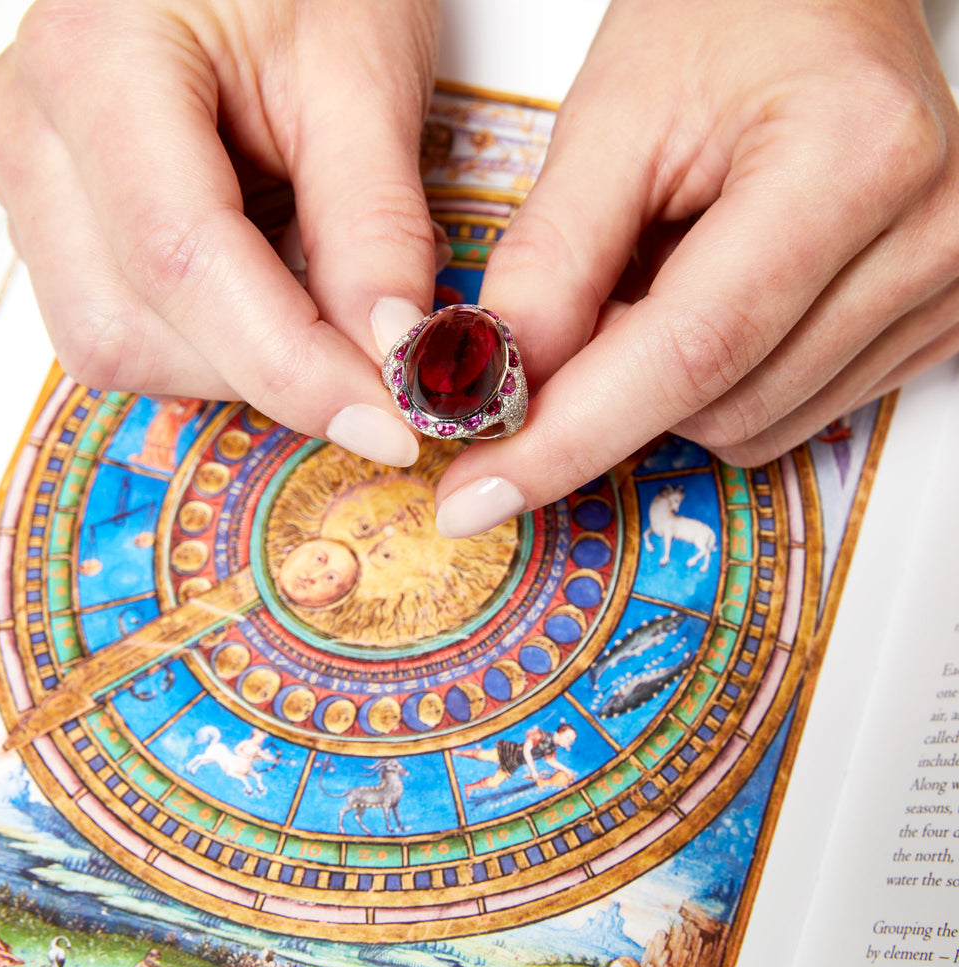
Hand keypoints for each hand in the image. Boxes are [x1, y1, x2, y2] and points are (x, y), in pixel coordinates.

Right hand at [0, 0, 441, 466]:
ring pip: (118, 345)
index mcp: (99, 61)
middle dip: (267, 371)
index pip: (183, 262)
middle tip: (375, 368)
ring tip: (319, 299)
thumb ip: (375, 224)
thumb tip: (395, 356)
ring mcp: (36, 177)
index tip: (392, 417)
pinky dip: (217, 341)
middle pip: (131, 328)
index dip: (295, 366)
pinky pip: (127, 327)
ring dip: (240, 362)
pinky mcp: (64, 217)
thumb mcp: (365, 75)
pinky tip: (273, 292)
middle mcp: (37, 127)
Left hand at [435, 0, 958, 536]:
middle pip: (717, 405)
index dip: (566, 438)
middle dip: (609, 392)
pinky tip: (710, 300)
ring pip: (749, 427)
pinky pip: (787, 414)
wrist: (823, 3)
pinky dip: (715, 382)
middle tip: (575, 311)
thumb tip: (499, 388)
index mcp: (847, 162)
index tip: (477, 495)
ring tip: (662, 274)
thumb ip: (552, 260)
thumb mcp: (612, 117)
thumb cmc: (729, 20)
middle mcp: (925, 237)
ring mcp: (941, 288)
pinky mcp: (930, 325)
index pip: (688, 352)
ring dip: (664, 384)